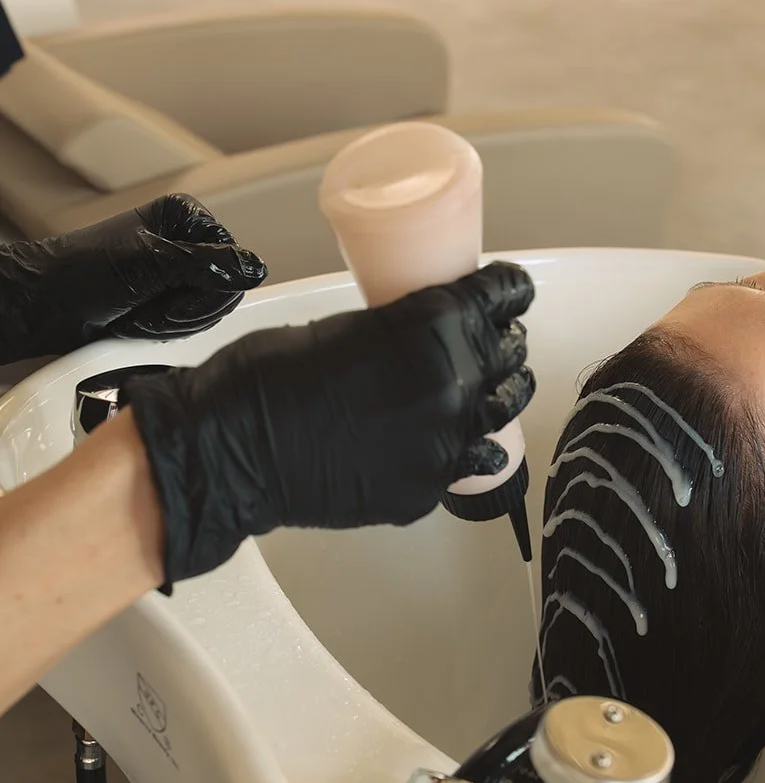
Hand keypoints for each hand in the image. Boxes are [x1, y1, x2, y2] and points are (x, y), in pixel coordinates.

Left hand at [0, 194, 266, 362]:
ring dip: (173, 320)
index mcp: (184, 218)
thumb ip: (209, 265)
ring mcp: (175, 274)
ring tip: (139, 310)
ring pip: (207, 310)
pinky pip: (189, 324)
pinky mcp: (166, 301)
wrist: (45, 306)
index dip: (210, 283)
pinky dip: (165, 330)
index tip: (178, 289)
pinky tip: (139, 321)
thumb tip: (255, 268)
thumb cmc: (83, 273)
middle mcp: (184, 242)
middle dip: (188, 306)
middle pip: (223, 287)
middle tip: (153, 302)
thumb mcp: (153, 264)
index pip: (233, 257)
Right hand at [124, 261, 534, 586]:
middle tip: (484, 342)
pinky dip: (456, 450)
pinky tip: (437, 442)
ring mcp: (446, 444)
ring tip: (478, 393)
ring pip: (502, 412)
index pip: (503, 296)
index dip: (509, 292)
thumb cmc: (270, 376)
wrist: (235, 450)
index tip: (509, 292)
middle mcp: (455, 385)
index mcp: (436, 328)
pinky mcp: (428, 489)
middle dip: (500, 344)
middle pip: (509, 356)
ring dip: (494, 396)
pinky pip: (462, 463)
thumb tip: (427, 339)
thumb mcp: (349, 325)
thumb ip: (404, 332)